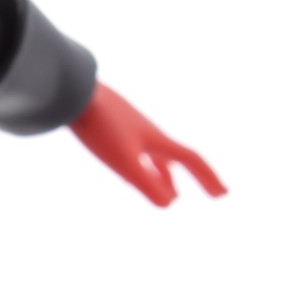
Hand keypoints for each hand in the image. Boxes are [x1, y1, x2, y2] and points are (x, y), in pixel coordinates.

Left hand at [70, 82, 226, 206]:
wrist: (73, 90)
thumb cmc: (99, 126)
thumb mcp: (123, 161)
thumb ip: (147, 182)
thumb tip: (170, 204)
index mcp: (156, 140)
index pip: (191, 160)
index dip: (208, 178)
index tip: (222, 195)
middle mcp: (148, 133)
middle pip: (177, 159)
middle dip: (194, 178)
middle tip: (211, 192)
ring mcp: (129, 127)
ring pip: (156, 156)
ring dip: (167, 175)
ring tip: (170, 191)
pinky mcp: (111, 124)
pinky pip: (135, 149)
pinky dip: (143, 165)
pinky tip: (130, 169)